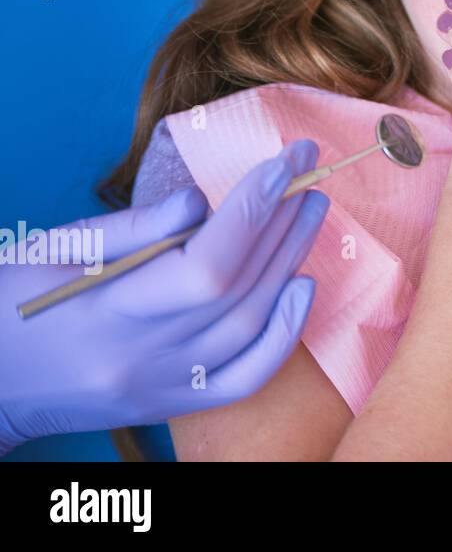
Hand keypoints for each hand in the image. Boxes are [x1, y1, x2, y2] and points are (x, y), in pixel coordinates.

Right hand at [0, 141, 326, 451]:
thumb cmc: (7, 300)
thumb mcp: (51, 249)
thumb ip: (132, 228)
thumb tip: (200, 200)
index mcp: (105, 312)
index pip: (206, 265)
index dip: (254, 209)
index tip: (284, 161)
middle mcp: (141, 357)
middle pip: (238, 289)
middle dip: (282, 221)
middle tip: (308, 171)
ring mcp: (161, 386)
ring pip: (250, 326)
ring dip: (290, 261)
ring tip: (309, 210)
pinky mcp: (170, 403)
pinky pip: (245, 378)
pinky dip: (284, 333)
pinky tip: (302, 287)